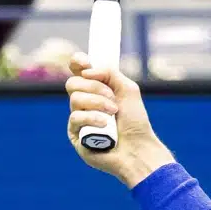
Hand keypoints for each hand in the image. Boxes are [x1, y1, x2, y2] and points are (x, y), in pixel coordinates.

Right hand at [65, 54, 174, 187]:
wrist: (138, 147)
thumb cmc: (135, 121)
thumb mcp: (128, 90)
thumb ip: (110, 73)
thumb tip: (86, 71)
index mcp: (95, 90)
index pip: (77, 71)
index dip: (77, 63)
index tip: (85, 62)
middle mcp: (84, 102)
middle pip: (73, 83)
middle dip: (94, 87)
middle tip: (113, 98)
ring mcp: (78, 118)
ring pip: (75, 99)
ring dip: (98, 103)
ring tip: (113, 113)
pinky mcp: (74, 134)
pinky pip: (75, 117)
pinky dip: (92, 118)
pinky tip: (104, 125)